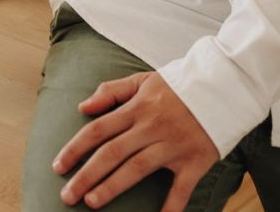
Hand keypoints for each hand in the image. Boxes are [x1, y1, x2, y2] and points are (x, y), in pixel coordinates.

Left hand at [53, 71, 218, 210]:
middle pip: (112, 153)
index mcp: (136, 108)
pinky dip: (170, 207)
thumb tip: (83, 107)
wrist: (221, 87)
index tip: (58, 165)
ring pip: (137, 169)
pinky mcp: (195, 161)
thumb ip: (111, 91)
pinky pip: (180, 189)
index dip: (76, 148)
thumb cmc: (177, 86)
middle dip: (86, 175)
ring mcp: (172, 145)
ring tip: (91, 202)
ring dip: (112, 187)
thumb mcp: (142, 80)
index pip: (98, 130)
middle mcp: (150, 127)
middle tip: (67, 195)